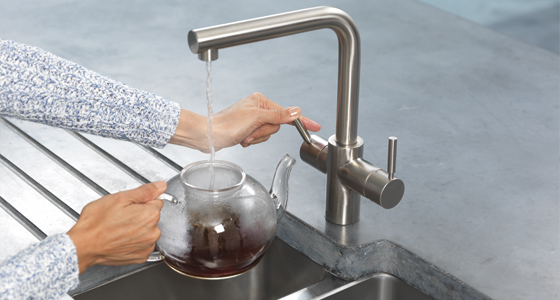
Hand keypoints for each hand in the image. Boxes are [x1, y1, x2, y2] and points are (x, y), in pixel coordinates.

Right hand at [67, 181, 165, 273]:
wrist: (84, 246)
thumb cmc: (97, 223)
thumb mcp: (120, 198)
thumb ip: (145, 191)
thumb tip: (161, 185)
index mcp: (150, 215)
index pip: (156, 201)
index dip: (141, 201)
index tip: (128, 206)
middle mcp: (153, 233)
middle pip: (152, 216)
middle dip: (139, 214)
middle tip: (120, 217)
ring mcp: (147, 247)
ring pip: (148, 231)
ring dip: (137, 229)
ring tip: (119, 228)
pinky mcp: (140, 257)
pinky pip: (142, 244)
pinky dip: (134, 241)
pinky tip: (121, 239)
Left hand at [169, 92, 320, 151]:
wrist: (209, 136)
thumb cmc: (227, 125)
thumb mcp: (256, 119)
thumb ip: (278, 115)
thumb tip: (295, 111)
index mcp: (261, 101)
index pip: (286, 113)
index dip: (300, 121)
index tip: (314, 126)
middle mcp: (257, 108)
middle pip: (276, 126)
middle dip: (264, 133)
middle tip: (251, 132)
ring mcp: (252, 119)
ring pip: (268, 134)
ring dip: (256, 138)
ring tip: (244, 136)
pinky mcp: (247, 128)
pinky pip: (259, 138)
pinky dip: (252, 141)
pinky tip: (242, 139)